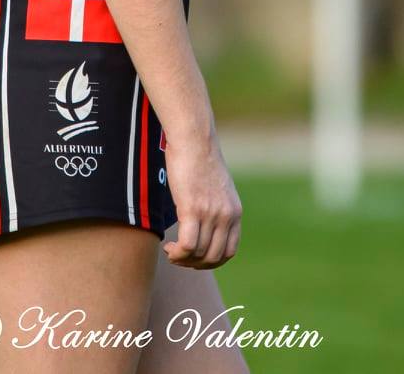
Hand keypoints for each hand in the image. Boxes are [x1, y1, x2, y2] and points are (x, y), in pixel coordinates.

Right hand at [160, 132, 241, 268]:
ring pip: (199, 254)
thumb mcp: (216, 187)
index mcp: (235, 212)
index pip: (229, 252)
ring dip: (182, 259)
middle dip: (194, 264)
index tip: (194, 257)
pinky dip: (177, 253)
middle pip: (214, 257)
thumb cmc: (199, 159)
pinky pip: (187, 246)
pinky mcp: (193, 209)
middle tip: (179, 257)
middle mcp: (227, 216)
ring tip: (170, 251)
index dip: (210, 261)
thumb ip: (216, 207)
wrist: (194, 139)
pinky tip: (168, 246)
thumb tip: (204, 224)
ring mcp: (211, 214)